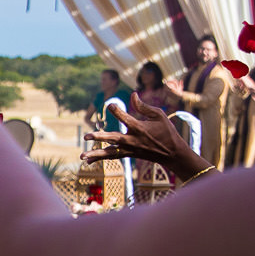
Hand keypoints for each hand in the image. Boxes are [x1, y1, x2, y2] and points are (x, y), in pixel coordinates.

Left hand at [83, 102, 211, 183]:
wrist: (172, 153)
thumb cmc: (166, 131)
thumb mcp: (159, 115)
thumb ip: (143, 106)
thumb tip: (132, 95)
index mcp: (140, 128)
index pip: (124, 118)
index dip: (117, 111)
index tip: (110, 106)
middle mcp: (132, 140)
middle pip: (113, 138)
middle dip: (99, 137)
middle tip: (86, 136)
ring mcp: (129, 149)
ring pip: (110, 152)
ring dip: (95, 154)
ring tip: (82, 157)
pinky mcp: (128, 154)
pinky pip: (113, 157)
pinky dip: (100, 158)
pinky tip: (88, 161)